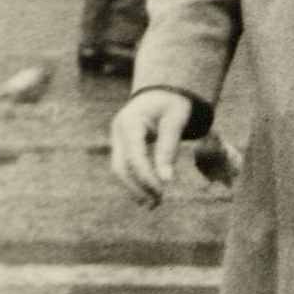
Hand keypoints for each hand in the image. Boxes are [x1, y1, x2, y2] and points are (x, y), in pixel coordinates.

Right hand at [111, 89, 195, 204]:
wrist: (165, 89)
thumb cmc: (173, 102)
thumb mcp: (176, 121)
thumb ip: (169, 148)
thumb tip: (167, 180)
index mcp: (130, 122)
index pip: (134, 157)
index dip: (146, 177)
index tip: (162, 190)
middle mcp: (118, 132)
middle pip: (120, 167)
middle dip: (137, 188)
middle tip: (156, 204)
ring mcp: (117, 138)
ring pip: (120, 169)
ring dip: (135, 188)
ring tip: (153, 204)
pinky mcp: (122, 144)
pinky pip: (125, 166)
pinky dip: (135, 180)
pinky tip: (149, 192)